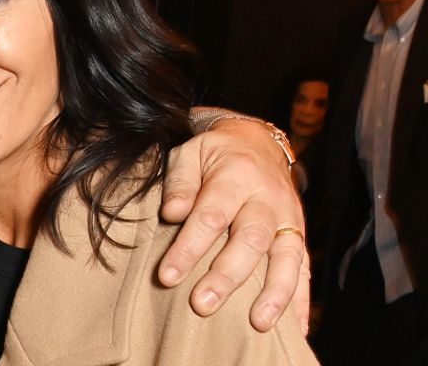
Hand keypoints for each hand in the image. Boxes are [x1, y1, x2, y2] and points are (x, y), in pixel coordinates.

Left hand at [158, 118, 309, 332]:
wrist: (258, 142)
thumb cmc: (215, 153)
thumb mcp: (190, 153)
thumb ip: (180, 182)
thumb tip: (172, 213)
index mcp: (236, 174)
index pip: (211, 215)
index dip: (188, 248)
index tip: (167, 276)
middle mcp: (268, 197)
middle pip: (251, 239)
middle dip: (226, 275)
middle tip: (201, 304)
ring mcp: (289, 217)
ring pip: (287, 257)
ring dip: (274, 293)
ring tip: (257, 323)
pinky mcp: (299, 234)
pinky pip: (305, 268)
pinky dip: (301, 299)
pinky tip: (295, 329)